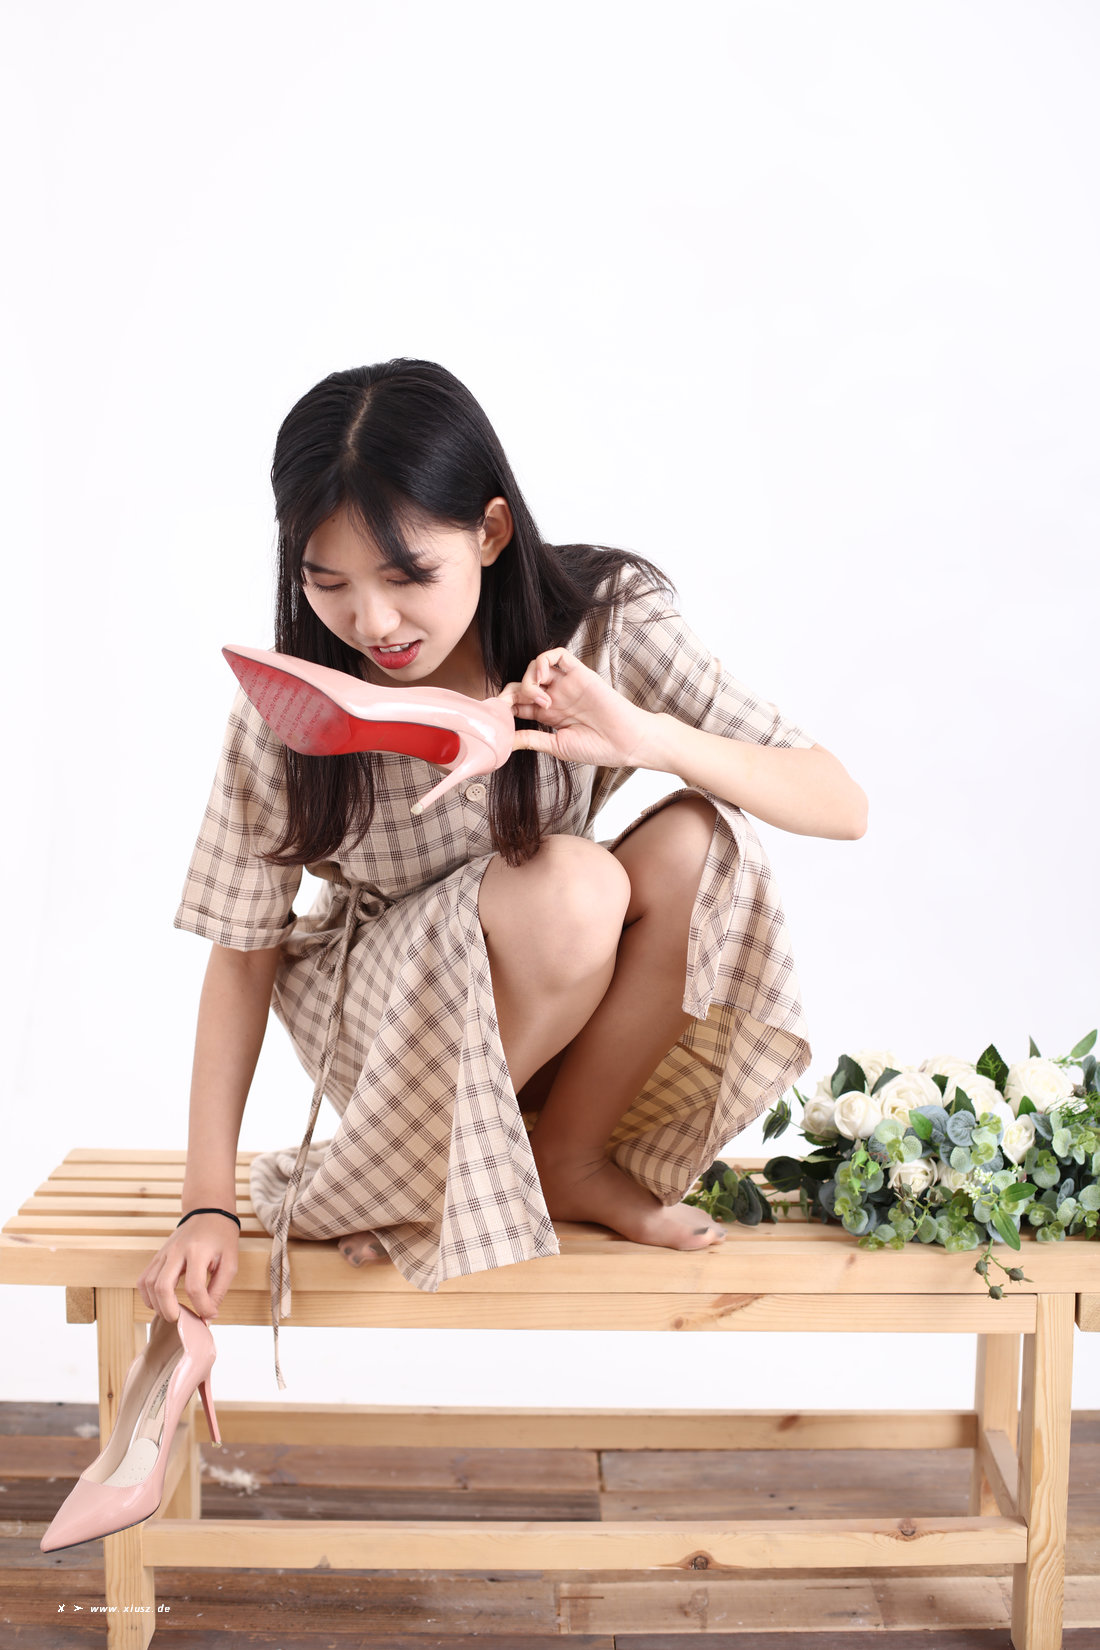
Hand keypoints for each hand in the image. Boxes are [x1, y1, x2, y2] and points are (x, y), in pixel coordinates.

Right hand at [137, 1214, 238, 1322]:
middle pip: (163, 1287)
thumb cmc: (222, 1238)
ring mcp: (164, 1253)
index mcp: (198, 1251)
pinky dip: (148, 1296)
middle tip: (183, 1321)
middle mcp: (177, 1251)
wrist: (208, 1213)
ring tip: (174, 1313)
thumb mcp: (230, 1262)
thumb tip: (208, 1315)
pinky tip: (160, 1303)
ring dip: (158, 1305)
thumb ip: (219, 1290)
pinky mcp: (157, 1256)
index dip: (202, 1307)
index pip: (194, 1287)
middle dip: (170, 1311)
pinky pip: (144, 1280)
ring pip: (149, 1285)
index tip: (209, 1315)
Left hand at [496, 647, 656, 769]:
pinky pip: (558, 655)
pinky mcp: (579, 673)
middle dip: (510, 691)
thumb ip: (532, 739)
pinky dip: (543, 660)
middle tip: (510, 705)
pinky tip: (542, 678)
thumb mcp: (557, 746)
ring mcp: (567, 684)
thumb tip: (505, 741)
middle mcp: (555, 696)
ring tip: (539, 699)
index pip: (518, 703)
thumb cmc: (598, 748)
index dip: (505, 705)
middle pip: (523, 683)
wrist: (626, 742)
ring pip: (536, 667)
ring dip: (528, 680)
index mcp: (548, 715)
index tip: (498, 716)